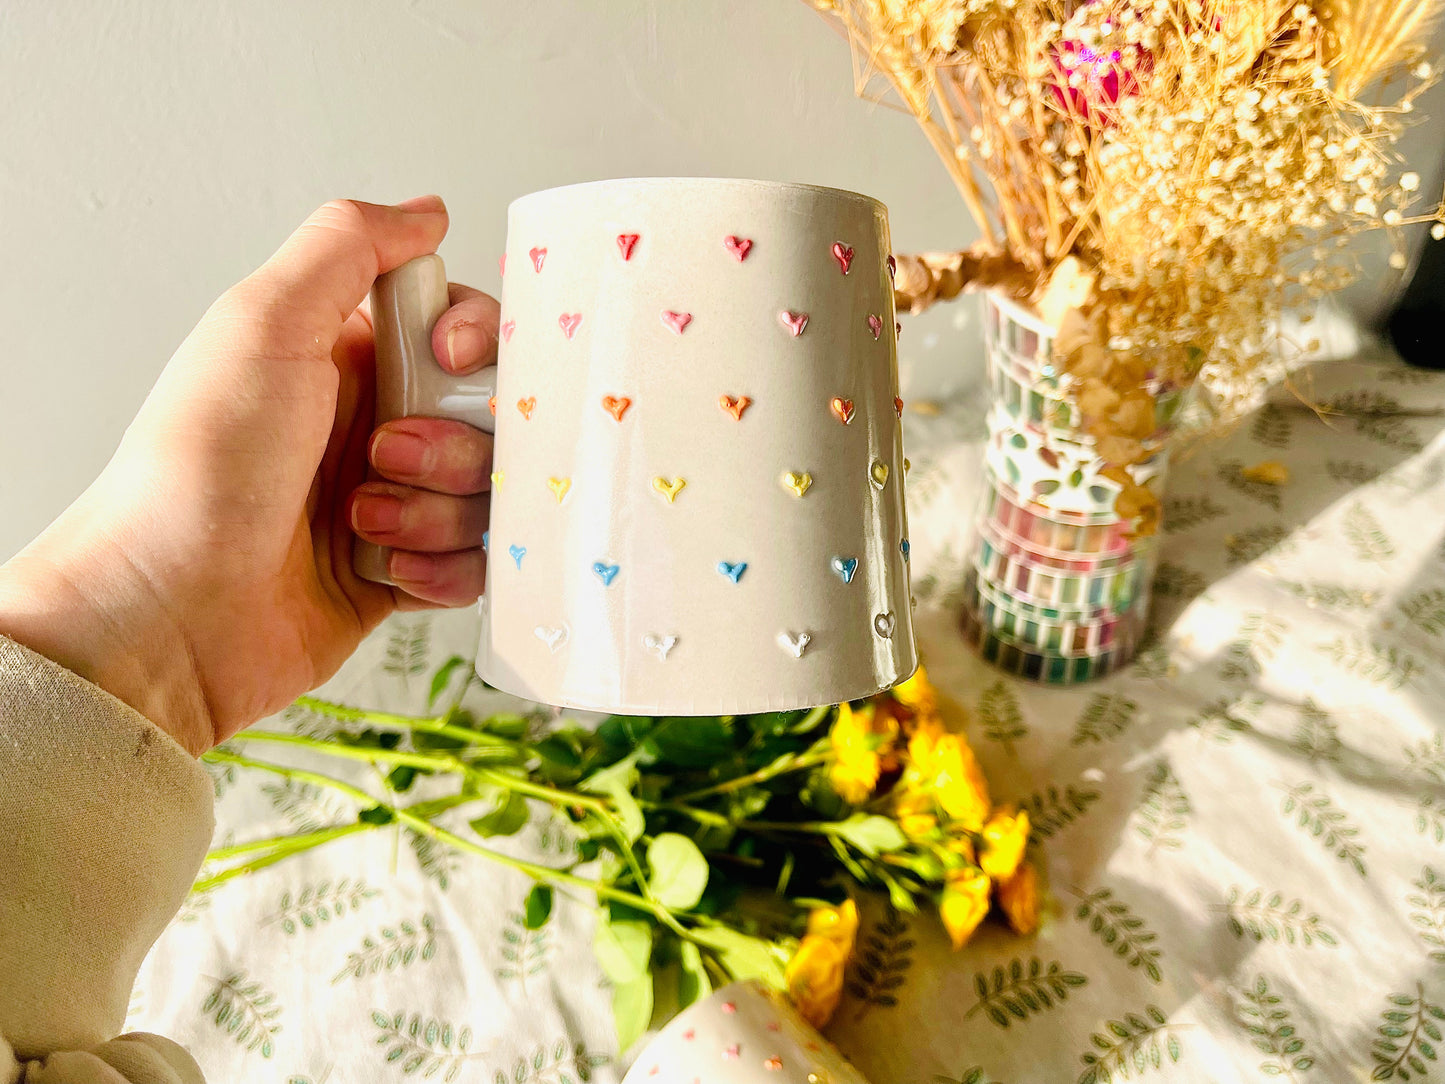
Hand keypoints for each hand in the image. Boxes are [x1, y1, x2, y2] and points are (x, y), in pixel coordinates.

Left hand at [0, 198, 496, 755]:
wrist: (168, 613)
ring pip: (486, 494)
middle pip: (488, 416)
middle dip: (451, 442)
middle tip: (382, 455)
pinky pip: (474, 566)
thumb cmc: (198, 470)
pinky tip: (388, 572)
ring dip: (436, 511)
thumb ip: (349, 244)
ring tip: (364, 523)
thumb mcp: (263, 323)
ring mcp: (391, 503)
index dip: (475, 342)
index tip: (448, 361)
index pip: (461, 327)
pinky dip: (441, 571)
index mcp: (344, 356)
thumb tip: (426, 211)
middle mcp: (372, 425)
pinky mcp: (400, 575)